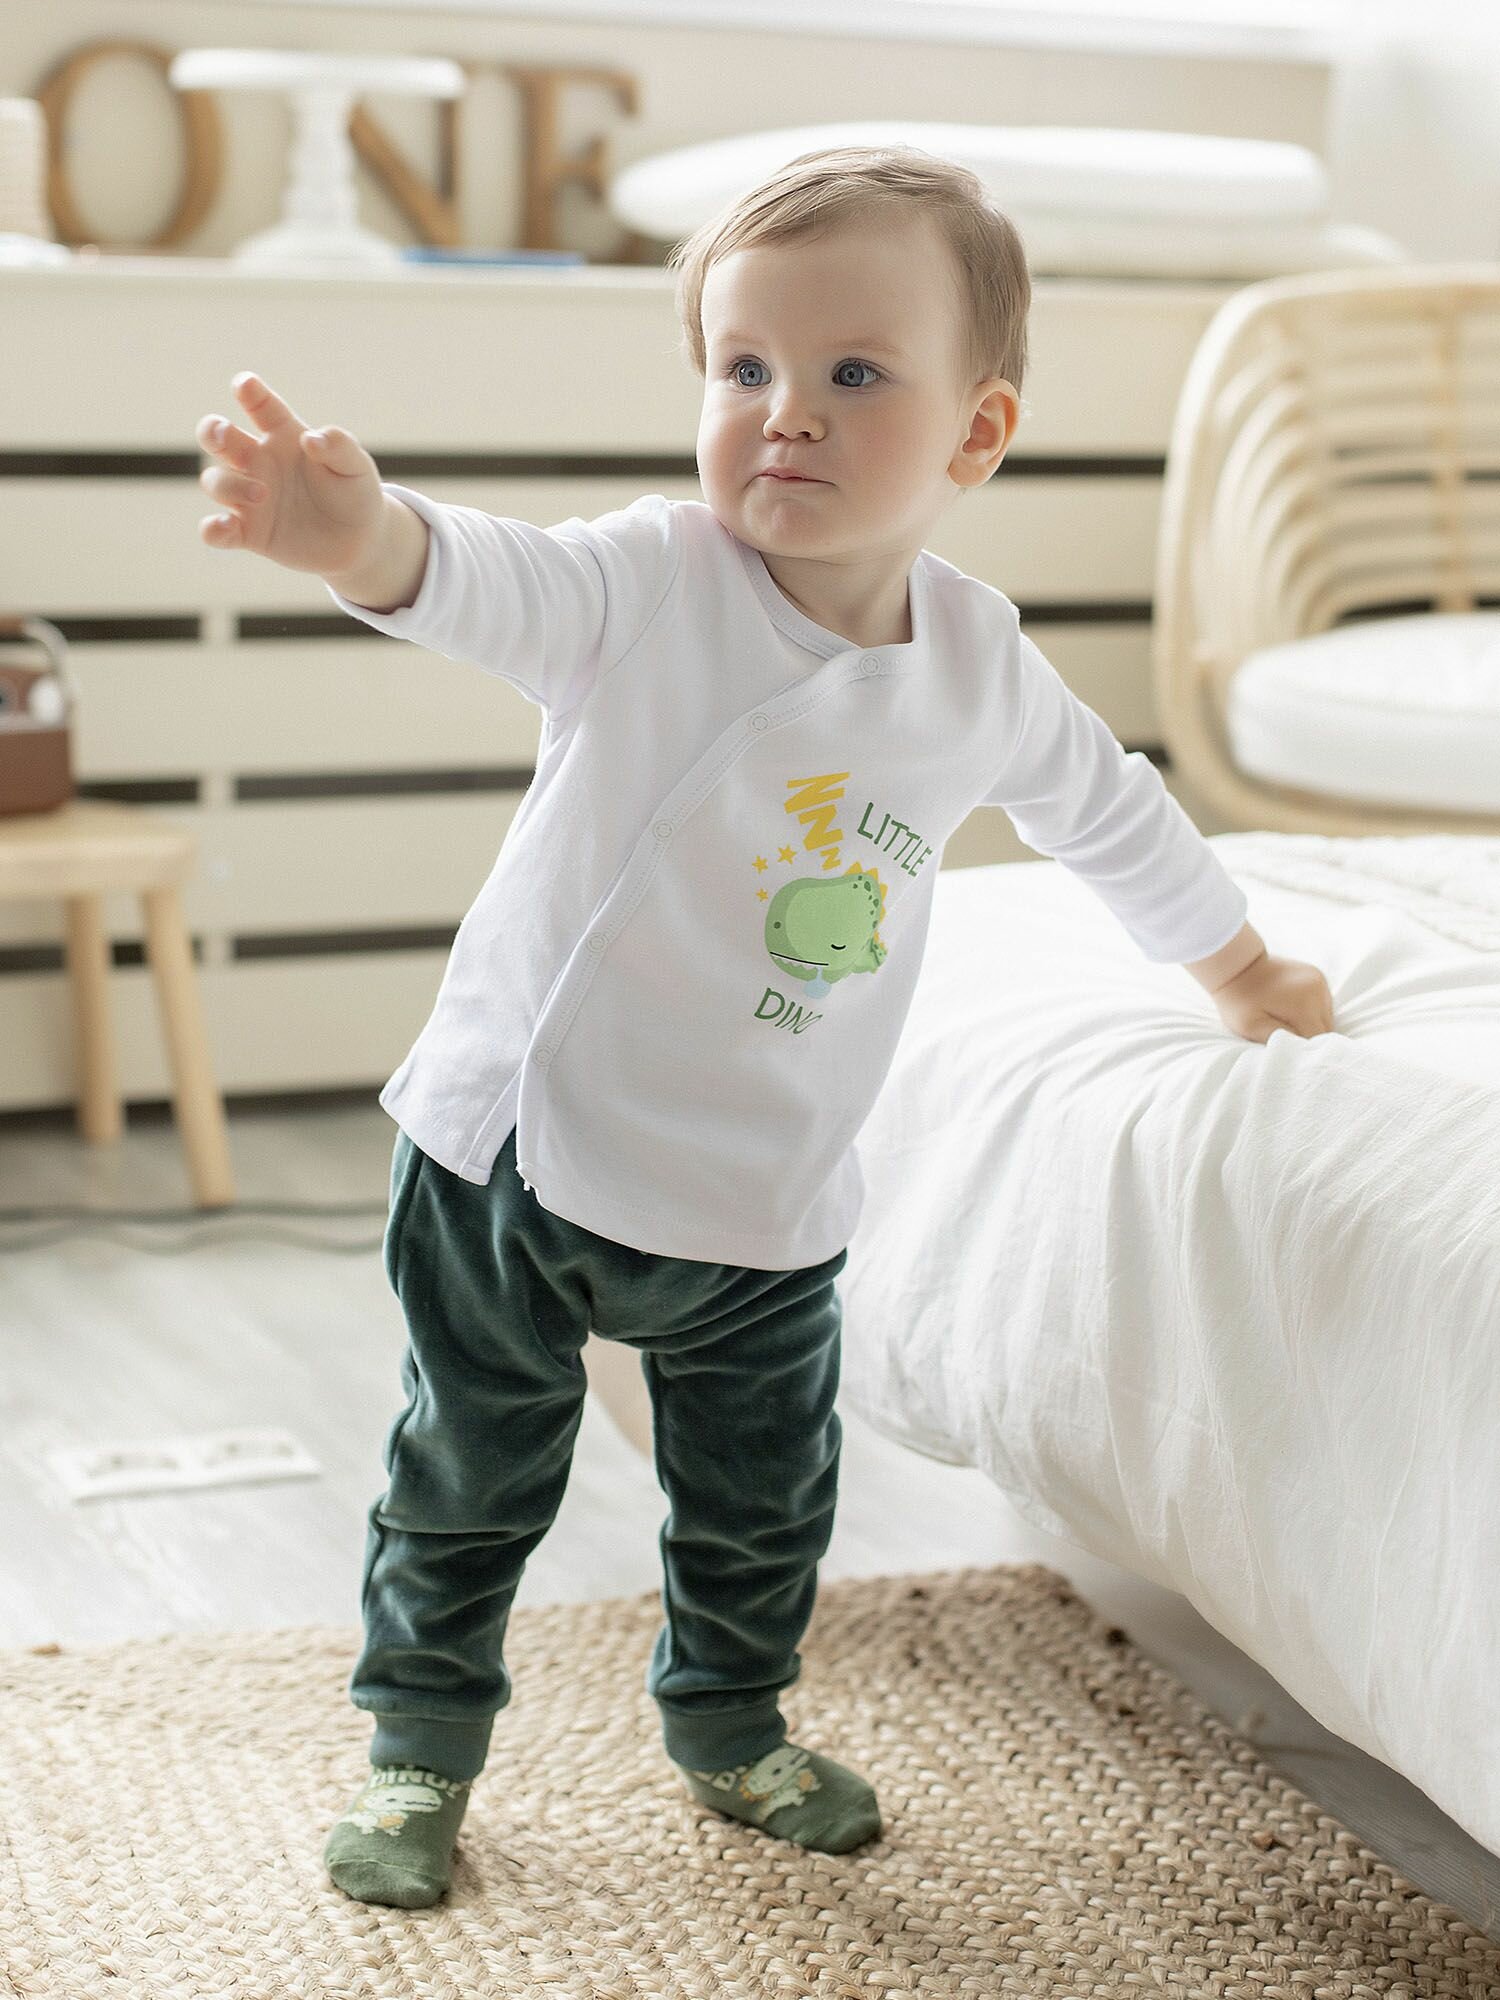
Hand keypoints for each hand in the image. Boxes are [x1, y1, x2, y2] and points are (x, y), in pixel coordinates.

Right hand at [195, 372, 384, 576]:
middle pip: (220, 437)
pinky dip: (213, 529)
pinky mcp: (249, 533)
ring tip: (261, 494)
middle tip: (223, 432)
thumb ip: (339, 447)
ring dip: (229, 485)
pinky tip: (224, 527)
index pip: (261, 406)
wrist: (361, 540)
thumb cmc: (355, 492)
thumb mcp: (357, 466)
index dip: (249, 392)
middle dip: (213, 430)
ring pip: (215, 482)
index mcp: (284, 435)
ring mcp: (249, 496)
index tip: (245, 385)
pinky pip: (217, 531)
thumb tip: (312, 439)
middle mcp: (259, 461)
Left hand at [1211, 947, 1337, 1042]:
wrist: (1236, 965)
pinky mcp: (1317, 976)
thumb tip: (1304, 1049)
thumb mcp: (1251, 1027)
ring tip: (1287, 1021)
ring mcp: (1319, 980)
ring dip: (1312, 1024)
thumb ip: (1281, 1040)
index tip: (1287, 1048)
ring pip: (1326, 1016)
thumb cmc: (1239, 1000)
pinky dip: (1312, 1011)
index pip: (1318, 1039)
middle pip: (1326, 1028)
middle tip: (1286, 1037)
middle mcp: (1318, 990)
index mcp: (1305, 1005)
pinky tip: (1292, 1010)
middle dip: (1309, 1037)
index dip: (1305, 1049)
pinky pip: (1322, 1003)